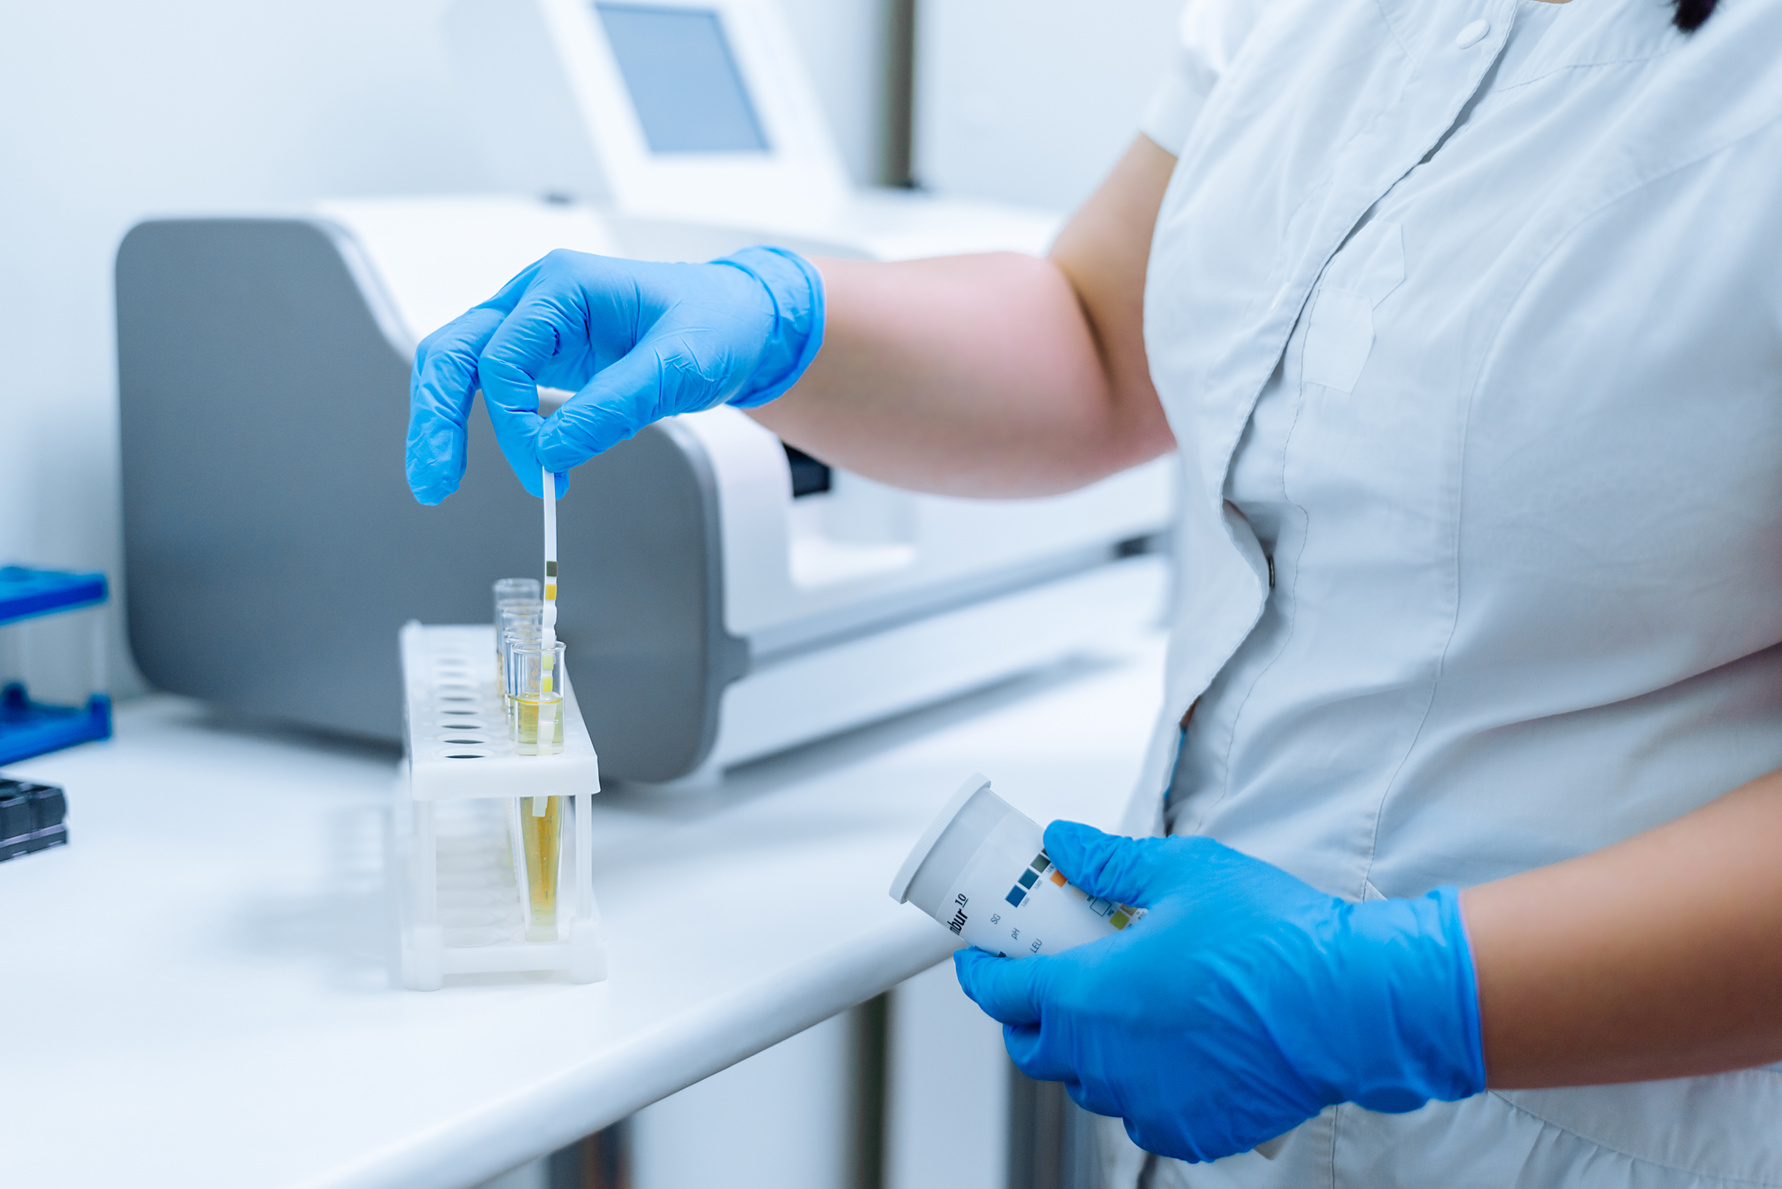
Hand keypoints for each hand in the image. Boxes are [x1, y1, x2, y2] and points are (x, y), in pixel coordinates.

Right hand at [406, 246, 823, 502]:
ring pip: (458, 367)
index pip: (502, 354)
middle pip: (454, 352)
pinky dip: (484, 425)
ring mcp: (534, 327)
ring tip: (437, 480)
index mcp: (563, 285)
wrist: (739, 323)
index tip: (541, 465)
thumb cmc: (715, 324)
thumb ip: (615, 407)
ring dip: (442, 422)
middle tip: (435, 479)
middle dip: (436, 417)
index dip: (512, 418)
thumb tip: (553, 453)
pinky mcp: (542, 356)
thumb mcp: (677, 366)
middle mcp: (537, 299)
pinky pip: (491, 387)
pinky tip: (501, 460)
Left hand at [954, 822, 1483, 1161]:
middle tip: (1048, 977)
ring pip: (1088, 1083)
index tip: (983, 956)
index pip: (1002, 993)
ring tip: (1122, 1005)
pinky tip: (1171, 1044)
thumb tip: (1065, 842)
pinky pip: (1143, 1110)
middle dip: (1028, 1015)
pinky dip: (1141, 1081)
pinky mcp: (1193, 1129)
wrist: (1353, 1006)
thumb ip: (1110, 863)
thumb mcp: (1183, 873)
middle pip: (1035, 1049)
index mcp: (1091, 996)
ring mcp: (1149, 1102)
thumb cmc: (1276, 941)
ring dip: (1087, 1049)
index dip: (983, 971)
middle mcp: (1108, 1061)